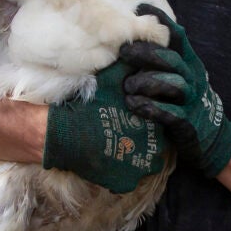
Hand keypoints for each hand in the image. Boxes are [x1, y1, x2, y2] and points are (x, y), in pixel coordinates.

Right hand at [41, 61, 170, 193]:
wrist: (66, 133)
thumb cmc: (91, 105)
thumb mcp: (114, 79)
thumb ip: (134, 66)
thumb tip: (149, 48)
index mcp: (155, 122)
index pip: (164, 122)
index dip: (150, 119)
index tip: (135, 116)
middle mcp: (155, 148)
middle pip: (158, 145)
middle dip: (146, 139)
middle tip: (126, 132)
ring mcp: (141, 169)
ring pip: (146, 164)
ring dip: (136, 157)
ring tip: (117, 146)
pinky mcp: (125, 183)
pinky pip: (130, 178)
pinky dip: (122, 172)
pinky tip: (110, 160)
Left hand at [120, 4, 230, 176]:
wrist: (209, 136)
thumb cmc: (182, 101)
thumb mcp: (175, 75)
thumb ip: (157, 60)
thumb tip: (125, 40)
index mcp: (188, 62)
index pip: (176, 37)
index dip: (161, 22)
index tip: (141, 8)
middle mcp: (191, 77)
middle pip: (171, 59)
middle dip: (147, 53)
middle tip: (124, 51)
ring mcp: (191, 100)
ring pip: (173, 84)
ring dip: (147, 83)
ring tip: (128, 87)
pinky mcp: (187, 123)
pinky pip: (170, 113)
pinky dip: (151, 108)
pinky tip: (134, 105)